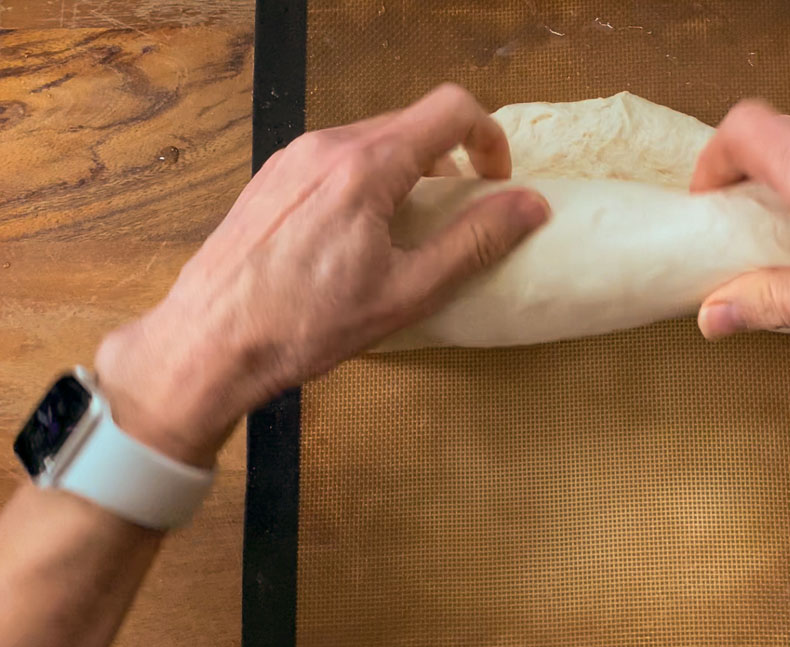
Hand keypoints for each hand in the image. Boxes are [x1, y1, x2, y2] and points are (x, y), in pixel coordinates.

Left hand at [93, 84, 548, 464]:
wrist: (209, 343)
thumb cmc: (306, 326)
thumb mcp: (408, 292)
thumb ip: (475, 242)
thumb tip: (530, 206)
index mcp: (366, 166)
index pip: (451, 109)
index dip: (490, 137)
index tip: (496, 182)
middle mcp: (326, 145)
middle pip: (412, 123)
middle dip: (451, 159)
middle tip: (459, 214)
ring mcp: (293, 157)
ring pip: (373, 140)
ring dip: (409, 171)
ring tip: (409, 231)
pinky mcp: (272, 177)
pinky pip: (336, 158)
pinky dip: (368, 181)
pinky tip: (359, 236)